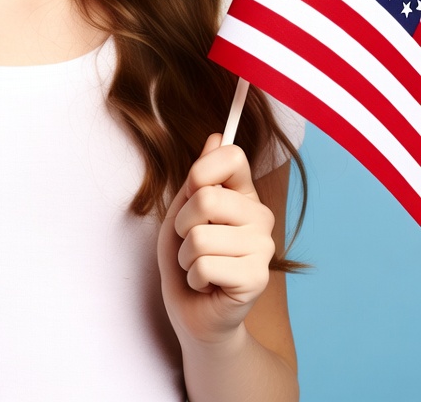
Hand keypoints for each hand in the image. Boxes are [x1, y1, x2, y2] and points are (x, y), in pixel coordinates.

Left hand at [157, 134, 275, 346]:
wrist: (192, 310)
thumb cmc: (185, 256)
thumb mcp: (181, 210)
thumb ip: (199, 176)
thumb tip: (216, 135)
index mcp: (243, 194)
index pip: (232, 155)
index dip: (201, 170)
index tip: (192, 190)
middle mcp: (260, 216)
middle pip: (207, 197)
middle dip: (182, 223)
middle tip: (189, 242)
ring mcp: (263, 247)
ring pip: (199, 236)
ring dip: (185, 255)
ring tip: (197, 265)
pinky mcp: (257, 278)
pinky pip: (204, 265)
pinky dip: (193, 276)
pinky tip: (206, 284)